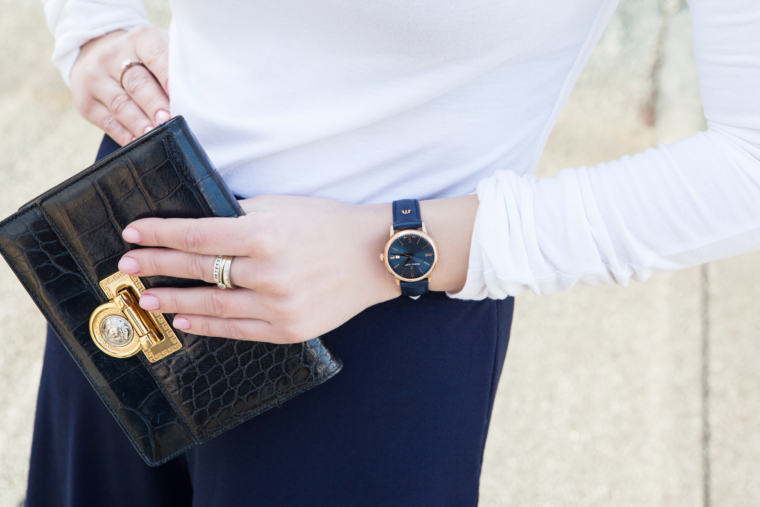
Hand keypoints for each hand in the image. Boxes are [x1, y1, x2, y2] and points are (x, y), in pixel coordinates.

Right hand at [70, 27, 170, 146]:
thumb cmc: (144, 58)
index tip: (182, 96)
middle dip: (155, 104)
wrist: (96, 54)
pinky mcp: (86, 103)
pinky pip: (108, 123)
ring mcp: (95, 78)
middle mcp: (113, 55)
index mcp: (140, 39)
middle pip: (137, 83)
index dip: (169, 77)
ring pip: (121, 105)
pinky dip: (126, 135)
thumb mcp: (159, 49)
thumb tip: (203, 95)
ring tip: (155, 135)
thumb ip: (176, 65)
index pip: (156, 56)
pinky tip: (140, 144)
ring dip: (140, 123)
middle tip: (169, 120)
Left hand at [116, 195, 399, 343]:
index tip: (132, 233)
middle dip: (157, 265)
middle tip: (127, 265)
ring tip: (146, 298)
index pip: (197, 236)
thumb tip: (199, 224)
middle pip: (198, 269)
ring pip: (212, 305)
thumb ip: (239, 215)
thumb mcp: (282, 206)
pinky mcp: (290, 330)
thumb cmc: (329, 224)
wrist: (375, 257)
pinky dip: (208, 325)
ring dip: (174, 301)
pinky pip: (238, 330)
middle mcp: (268, 273)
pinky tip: (186, 320)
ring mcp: (279, 306)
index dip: (160, 234)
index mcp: (265, 235)